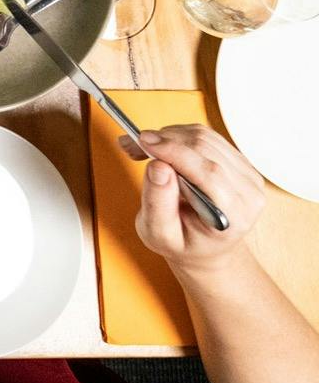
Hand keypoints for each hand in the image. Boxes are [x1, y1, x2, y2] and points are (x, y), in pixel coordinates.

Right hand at [120, 125, 266, 277]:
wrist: (204, 246)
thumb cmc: (183, 243)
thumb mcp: (159, 234)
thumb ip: (157, 203)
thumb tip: (158, 166)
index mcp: (235, 216)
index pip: (209, 172)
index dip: (174, 152)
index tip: (143, 141)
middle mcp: (249, 192)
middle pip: (206, 149)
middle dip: (164, 140)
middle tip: (133, 144)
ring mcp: (247, 174)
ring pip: (204, 137)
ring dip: (169, 136)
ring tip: (143, 149)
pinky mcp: (238, 161)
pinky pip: (206, 136)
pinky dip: (178, 136)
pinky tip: (162, 149)